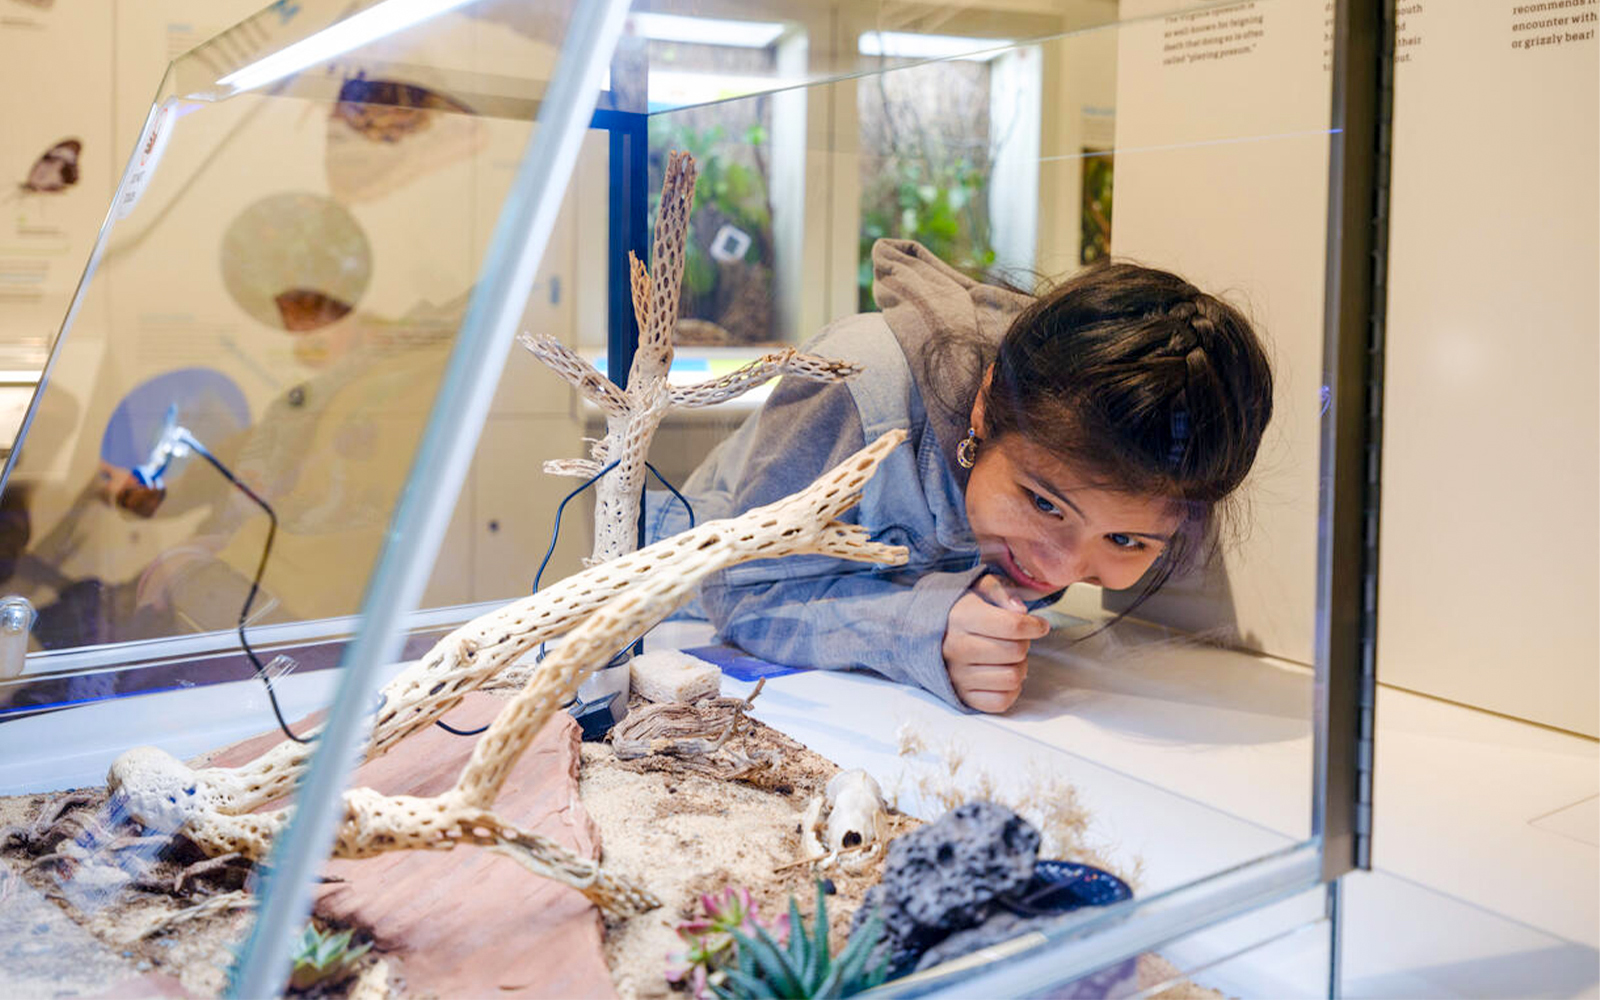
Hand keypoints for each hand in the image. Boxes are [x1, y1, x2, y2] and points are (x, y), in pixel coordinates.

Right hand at [942, 574, 1049, 712]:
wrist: (923, 633)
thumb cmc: (959, 609)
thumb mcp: (977, 588)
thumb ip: (1001, 591)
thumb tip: (1021, 611)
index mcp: (961, 618)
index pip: (1012, 626)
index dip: (1035, 626)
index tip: (1039, 625)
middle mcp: (956, 648)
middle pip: (1016, 652)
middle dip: (1024, 644)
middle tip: (1016, 639)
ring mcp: (958, 675)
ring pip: (1012, 677)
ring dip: (1019, 667)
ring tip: (1007, 657)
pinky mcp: (962, 695)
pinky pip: (1001, 701)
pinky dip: (1010, 690)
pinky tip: (1002, 674)